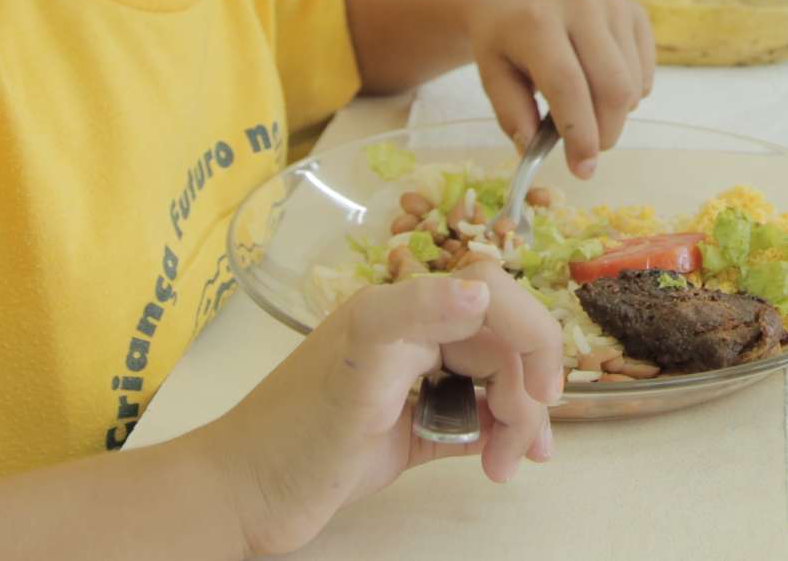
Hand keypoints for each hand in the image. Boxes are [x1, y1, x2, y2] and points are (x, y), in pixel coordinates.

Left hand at [210, 265, 562, 555]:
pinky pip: (474, 419)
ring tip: (509, 468)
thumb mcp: (356, 367)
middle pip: (501, 345)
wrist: (243, 498)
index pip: (490, 298)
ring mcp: (414, 385)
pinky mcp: (413, 428)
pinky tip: (500, 464)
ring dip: (516, 421)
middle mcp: (412, 339)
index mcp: (399, 312)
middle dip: (527, 389)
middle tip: (527, 446)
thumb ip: (413, 315)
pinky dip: (496, 438)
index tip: (543, 390)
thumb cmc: (293, 432)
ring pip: (494, 385)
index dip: (529, 335)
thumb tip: (480, 290)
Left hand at [465, 0, 654, 177]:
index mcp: (536, 21)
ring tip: (586, 110)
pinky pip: (646, 70)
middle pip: (612, 87)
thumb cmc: (502, 41)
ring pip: (633, 84)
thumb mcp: (491, 77)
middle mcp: (580, 5)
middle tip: (588, 150)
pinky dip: (630, 92)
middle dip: (606, 132)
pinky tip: (601, 84)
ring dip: (616, 114)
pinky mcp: (634, 11)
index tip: (582, 170)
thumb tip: (536, 150)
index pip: (568, 85)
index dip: (579, 133)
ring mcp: (612, 5)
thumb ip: (512, 116)